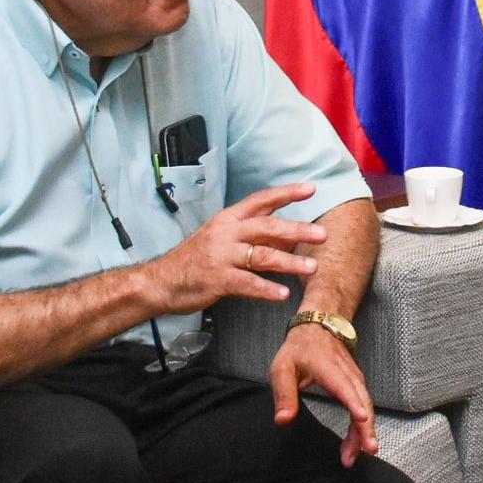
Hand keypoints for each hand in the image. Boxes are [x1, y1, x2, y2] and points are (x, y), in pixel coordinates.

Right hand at [148, 184, 325, 314]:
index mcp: (228, 219)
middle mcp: (225, 233)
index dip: (286, 193)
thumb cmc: (194, 259)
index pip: (260, 200)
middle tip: (322, 234)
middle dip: (296, 230)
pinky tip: (281, 294)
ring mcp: (220, 256)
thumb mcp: (221, 238)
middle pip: (266, 227)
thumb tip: (288, 237)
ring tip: (311, 268)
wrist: (160, 281)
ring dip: (289, 263)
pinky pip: (246, 283)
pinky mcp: (216, 279)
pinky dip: (265, 289)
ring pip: (261, 256)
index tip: (310, 188)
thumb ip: (252, 235)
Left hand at [271, 322, 379, 465]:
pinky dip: (361, 427)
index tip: (362, 419)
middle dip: (365, 427)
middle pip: (362, 402)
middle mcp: (348, 375)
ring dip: (363, 433)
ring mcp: (355, 380)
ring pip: (366, 407)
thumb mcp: (282, 368)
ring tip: (353, 457)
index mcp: (329, 368)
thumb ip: (284, 394)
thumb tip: (283, 420)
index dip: (354, 403)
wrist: (318, 328)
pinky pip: (364, 407)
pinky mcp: (357, 386)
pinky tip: (354, 444)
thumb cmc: (299, 349)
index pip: (344, 387)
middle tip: (366, 450)